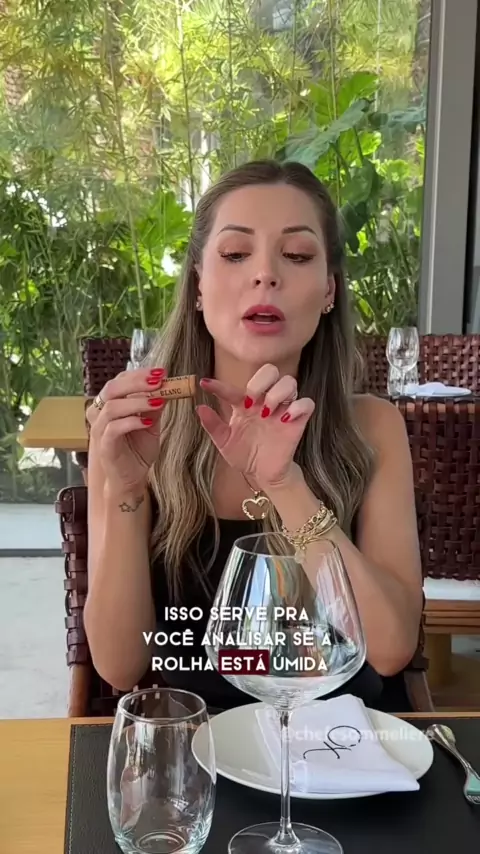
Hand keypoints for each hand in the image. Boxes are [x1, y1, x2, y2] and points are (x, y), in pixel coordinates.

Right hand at [86, 367, 166, 492]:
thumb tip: (168, 387)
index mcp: (111, 403)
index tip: (161, 372)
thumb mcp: (151, 424)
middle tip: (159, 380)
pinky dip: (132, 422)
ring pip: (112, 407)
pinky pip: (113, 428)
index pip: (121, 380)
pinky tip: (147, 422)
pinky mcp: (103, 445)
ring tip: (158, 402)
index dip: (140, 374)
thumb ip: (155, 406)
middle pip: (113, 388)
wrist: (130, 478)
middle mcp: (101, 413)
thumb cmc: (137, 450)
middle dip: (137, 382)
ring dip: (137, 402)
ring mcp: (100, 429)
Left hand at [196, 364, 313, 490]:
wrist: (262, 475)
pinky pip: (307, 403)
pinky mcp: (297, 422)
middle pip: (270, 371)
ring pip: (290, 382)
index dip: (219, 386)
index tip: (205, 385)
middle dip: (260, 381)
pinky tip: (285, 419)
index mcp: (245, 404)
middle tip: (250, 400)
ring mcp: (282, 410)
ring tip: (266, 412)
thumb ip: (213, 425)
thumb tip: (199, 408)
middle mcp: (264, 402)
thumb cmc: (245, 455)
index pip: (234, 389)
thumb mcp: (224, 442)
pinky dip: (298, 406)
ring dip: (277, 392)